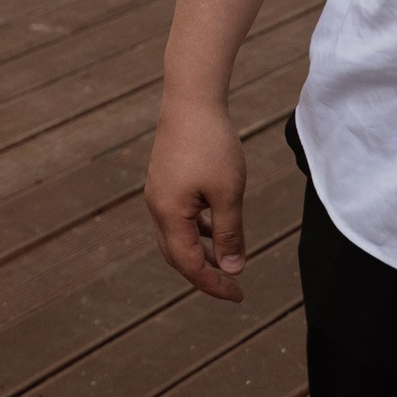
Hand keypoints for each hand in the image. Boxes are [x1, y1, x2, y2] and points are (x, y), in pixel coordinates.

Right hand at [143, 96, 248, 302]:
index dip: (213, 284)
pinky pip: (177, 218)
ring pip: (175, 236)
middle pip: (176, 255)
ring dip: (200, 253)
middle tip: (233, 286)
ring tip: (228, 261)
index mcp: (169, 213)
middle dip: (203, 274)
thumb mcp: (228, 194)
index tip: (240, 294)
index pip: (188, 264)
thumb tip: (232, 270)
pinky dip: (196, 232)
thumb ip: (229, 235)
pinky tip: (216, 227)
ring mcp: (158, 192)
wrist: (191, 102)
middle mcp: (157, 206)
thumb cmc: (212, 146)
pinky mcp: (164, 180)